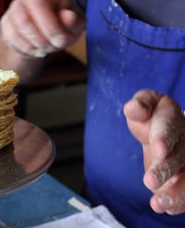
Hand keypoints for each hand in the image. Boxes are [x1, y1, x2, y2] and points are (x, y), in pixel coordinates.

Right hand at [0, 0, 85, 57]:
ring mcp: (16, 7)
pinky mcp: (6, 22)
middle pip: (36, 2)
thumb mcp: (74, 27)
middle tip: (60, 43)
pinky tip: (36, 49)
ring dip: (38, 39)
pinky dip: (27, 46)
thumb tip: (68, 16)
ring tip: (48, 47)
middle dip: (49, 26)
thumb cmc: (61, 30)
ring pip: (23, 21)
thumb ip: (74, 22)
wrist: (41, 44)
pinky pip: (14, 35)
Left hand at [123, 90, 184, 214]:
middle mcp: (184, 140)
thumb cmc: (151, 116)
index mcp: (172, 119)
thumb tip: (133, 107)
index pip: (170, 127)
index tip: (158, 149)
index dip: (165, 138)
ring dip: (175, 193)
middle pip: (178, 156)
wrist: (165, 129)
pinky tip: (166, 208)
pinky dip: (178, 201)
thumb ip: (139, 106)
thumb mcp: (144, 106)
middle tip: (149, 181)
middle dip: (165, 169)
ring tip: (157, 203)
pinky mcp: (184, 176)